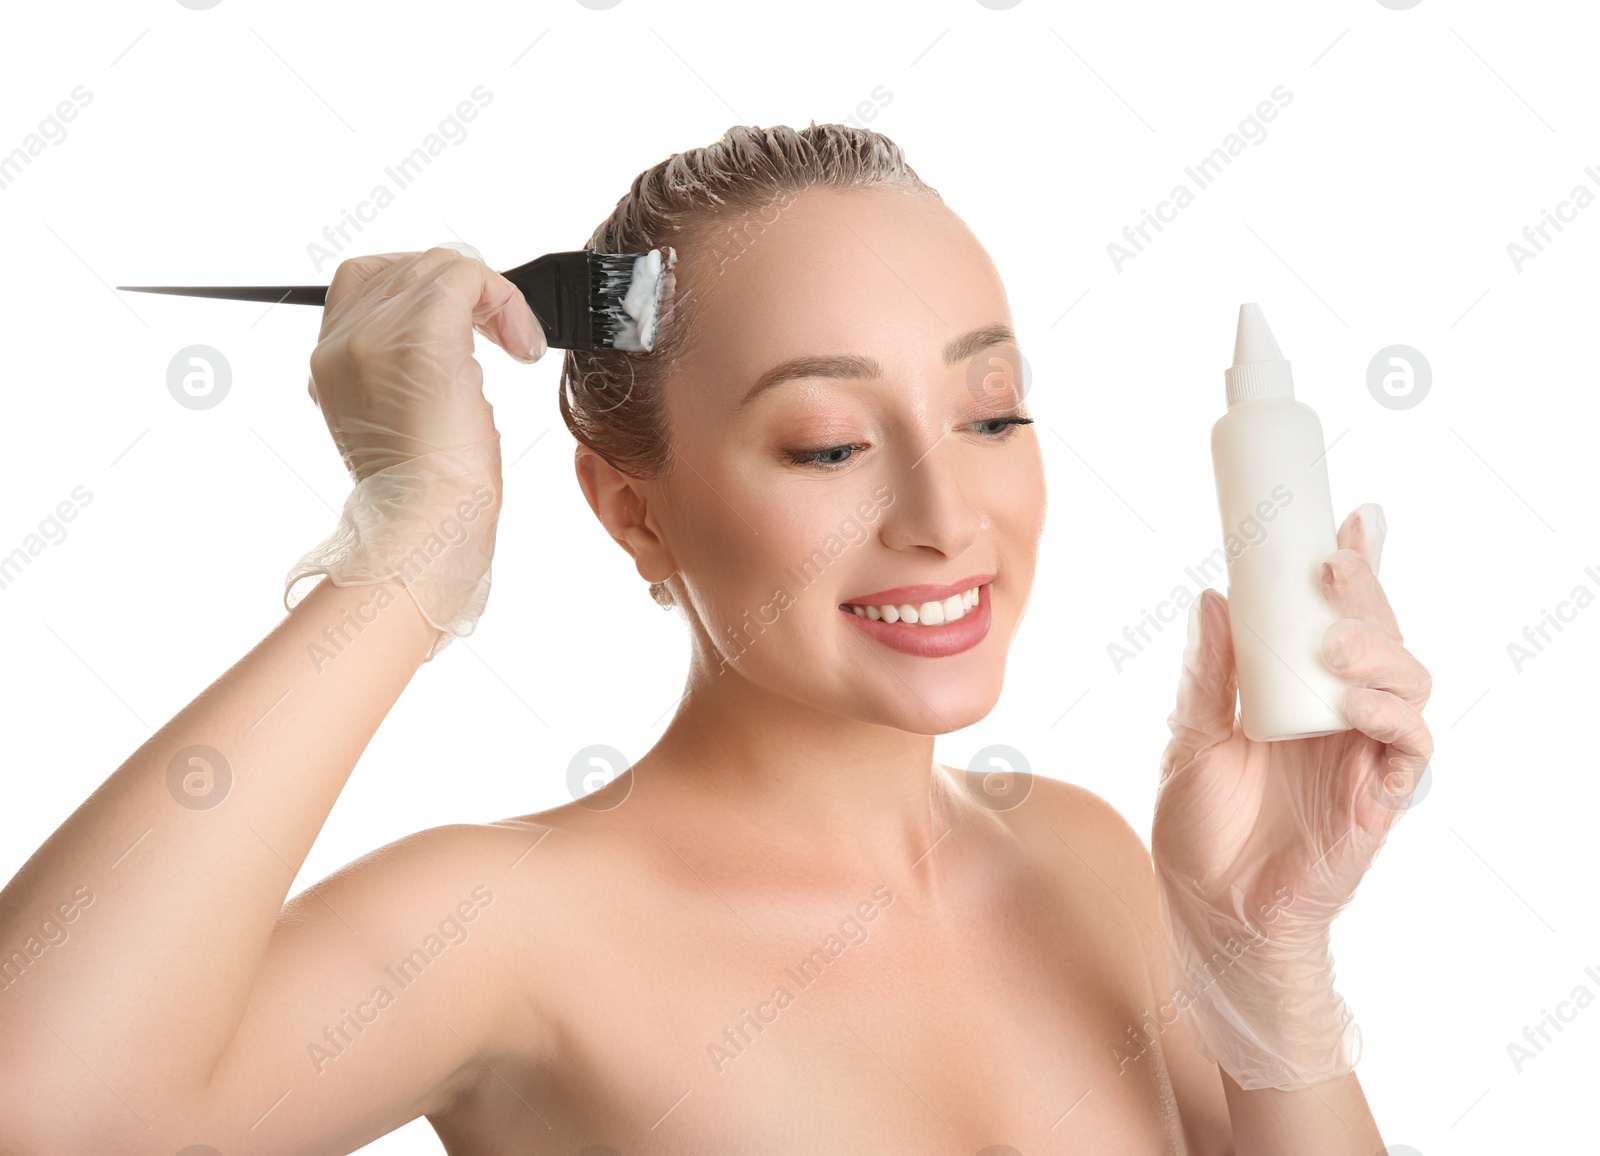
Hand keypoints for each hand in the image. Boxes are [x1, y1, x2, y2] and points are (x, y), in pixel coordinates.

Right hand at [287, 243, 546, 658]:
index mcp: (330, 362)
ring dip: (491, 297)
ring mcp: (375, 335)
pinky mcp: (421, 338)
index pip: (365, 282)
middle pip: (405, 266)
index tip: (466, 326)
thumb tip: (453, 346)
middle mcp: (341, 342)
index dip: (422, 289)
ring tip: (517, 343)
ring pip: (439, 266)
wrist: (428, 525)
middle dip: (462, 289)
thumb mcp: (401, 420)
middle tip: (501, 333)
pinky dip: (506, 300)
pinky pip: (467, 276)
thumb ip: (404, 372)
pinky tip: (524, 345)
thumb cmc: (429, 494)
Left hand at [1150, 502, 1433, 1089]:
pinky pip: (1410, 749)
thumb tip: (1211, 596)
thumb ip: (1208, 672)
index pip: (1339, 620)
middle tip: (1335, 563)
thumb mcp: (1190, 735)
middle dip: (1368, 594)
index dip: (1355, 571)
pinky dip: (1393, 718)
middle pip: (1381, 638)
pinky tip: (1354, 704)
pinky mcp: (1378, 799)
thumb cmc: (1200, 828)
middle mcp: (1340, 716)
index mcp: (1299, 693)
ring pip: (1409, 684)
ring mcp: (1363, 755)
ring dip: (1381, 652)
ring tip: (1337, 645)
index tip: (1349, 523)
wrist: (1209, 912)